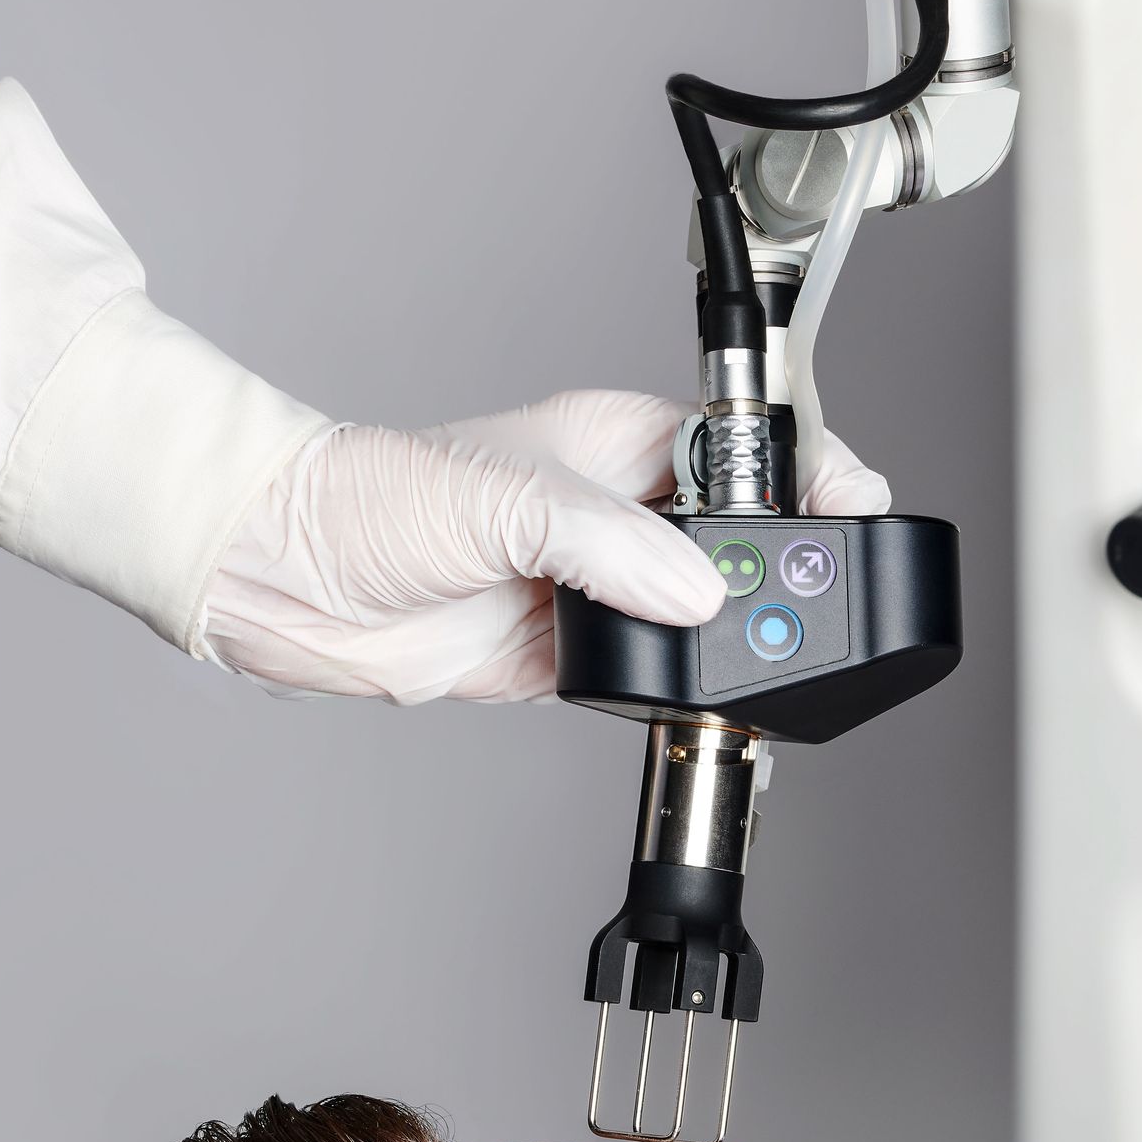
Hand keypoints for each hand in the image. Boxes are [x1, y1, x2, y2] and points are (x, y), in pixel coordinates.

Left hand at [199, 389, 891, 702]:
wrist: (287, 580)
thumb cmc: (370, 501)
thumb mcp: (502, 503)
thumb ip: (609, 545)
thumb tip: (699, 591)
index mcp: (623, 443)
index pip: (752, 450)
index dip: (813, 476)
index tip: (854, 512)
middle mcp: (622, 511)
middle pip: (747, 540)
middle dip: (788, 572)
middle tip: (815, 609)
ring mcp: (601, 586)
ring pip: (710, 613)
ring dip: (740, 640)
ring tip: (772, 662)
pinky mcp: (577, 653)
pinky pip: (661, 673)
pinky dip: (688, 690)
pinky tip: (704, 698)